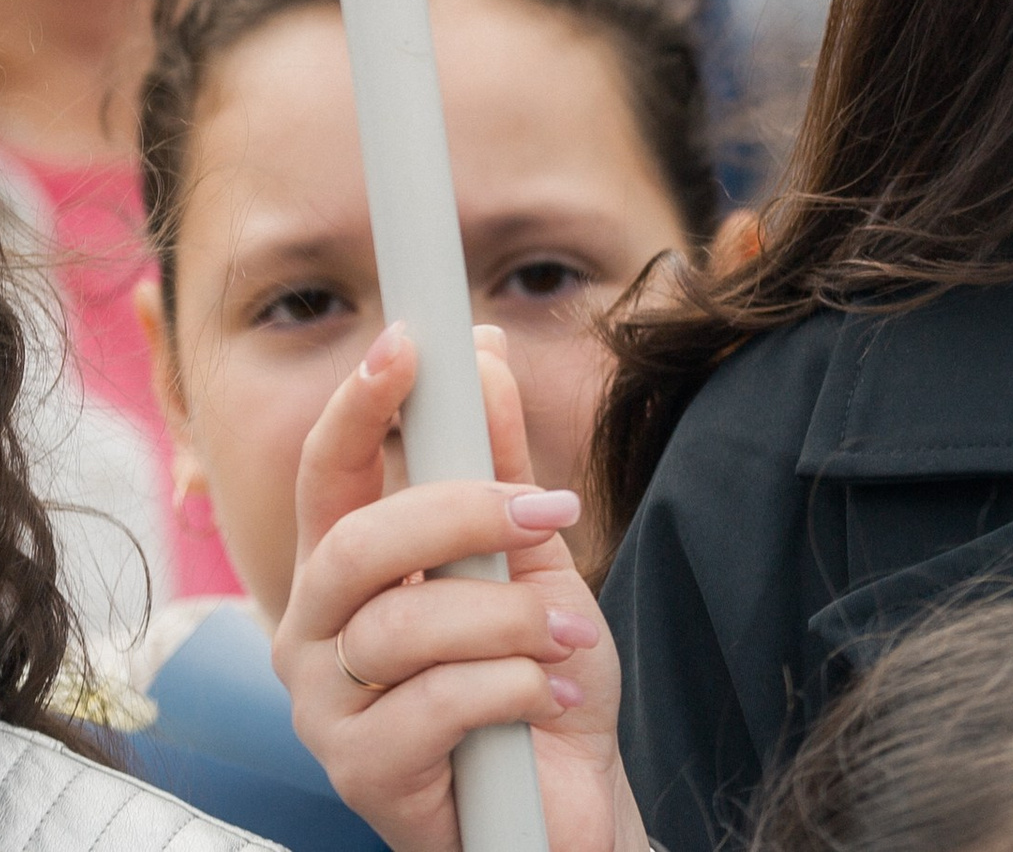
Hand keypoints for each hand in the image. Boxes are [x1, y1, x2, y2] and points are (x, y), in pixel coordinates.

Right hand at [274, 322, 646, 851]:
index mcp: (349, 573)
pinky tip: (549, 698)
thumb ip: (501, 461)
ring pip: (400, 627)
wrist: (568, 798)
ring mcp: (327, 713)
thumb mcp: (531, 553)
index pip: (329, 477)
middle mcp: (316, 637)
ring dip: (507, 619)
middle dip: (461, 511)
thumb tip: (482, 351)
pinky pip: (433, 705)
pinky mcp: (361, 777)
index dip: (358, 406)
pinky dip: (513, 687)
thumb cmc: (536, 676)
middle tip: (547, 510)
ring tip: (565, 635)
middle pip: (353, 545)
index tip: (408, 341)